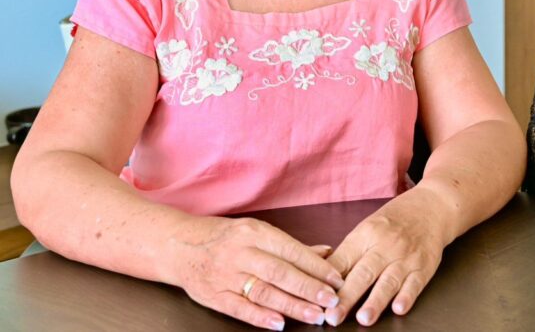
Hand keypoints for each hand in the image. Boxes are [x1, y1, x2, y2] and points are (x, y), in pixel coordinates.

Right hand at [171, 215, 344, 329]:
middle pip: (280, 272)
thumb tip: (327, 252)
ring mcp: (225, 275)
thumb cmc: (224, 237)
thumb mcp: (257, 232)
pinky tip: (279, 324)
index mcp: (254, 233)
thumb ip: (291, 245)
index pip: (291, 251)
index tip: (336, 280)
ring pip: (263, 291)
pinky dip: (260, 316)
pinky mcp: (213, 295)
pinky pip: (239, 308)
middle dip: (309, 288)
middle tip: (331, 300)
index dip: (316, 267)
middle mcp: (241, 252)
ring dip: (291, 305)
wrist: (178, 245)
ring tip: (314, 315)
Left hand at [325, 188, 448, 325]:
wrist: (431, 208)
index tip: (317, 298)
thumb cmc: (393, 222)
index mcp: (365, 234)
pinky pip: (415, 283)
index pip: (343, 260)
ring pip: (389, 281)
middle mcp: (385, 245)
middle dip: (347, 297)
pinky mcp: (424, 266)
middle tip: (333, 316)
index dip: (328, 280)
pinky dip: (407, 296)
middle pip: (363, 273)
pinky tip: (399, 308)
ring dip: (376, 301)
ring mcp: (406, 256)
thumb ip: (347, 254)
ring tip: (364, 318)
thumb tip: (319, 277)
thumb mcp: (367, 229)